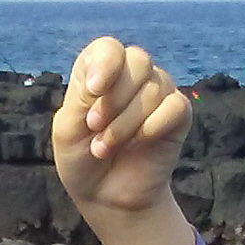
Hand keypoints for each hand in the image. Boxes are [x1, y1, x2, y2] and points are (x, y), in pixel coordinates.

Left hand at [52, 38, 191, 218]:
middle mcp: (132, 76)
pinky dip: (151, 128)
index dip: (105, 64)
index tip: (94, 92)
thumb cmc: (82, 160)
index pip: (109, 47)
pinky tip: (138, 145)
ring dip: (125, 125)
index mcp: (101, 72)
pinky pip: (174, 106)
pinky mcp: (177, 114)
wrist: (106, 197)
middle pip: (138, 61)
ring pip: (153, 89)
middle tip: (95, 129)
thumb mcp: (67, 129)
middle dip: (114, 100)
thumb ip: (82, 97)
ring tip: (106, 148)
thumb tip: (103, 78)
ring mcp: (157, 92)